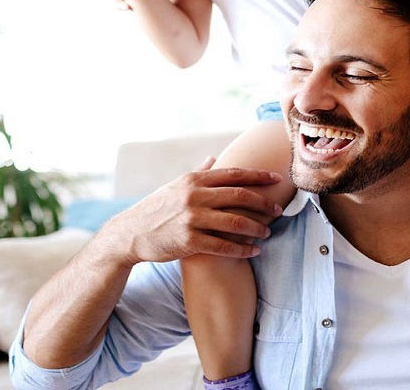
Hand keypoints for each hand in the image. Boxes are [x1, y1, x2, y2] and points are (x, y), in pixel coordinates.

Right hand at [98, 158, 284, 266]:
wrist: (131, 233)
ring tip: (267, 233)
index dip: (259, 176)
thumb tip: (214, 158)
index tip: (277, 178)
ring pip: (236, 223)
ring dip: (257, 228)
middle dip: (264, 203)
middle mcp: (195, 196)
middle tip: (278, 209)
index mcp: (194, 180)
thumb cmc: (158, 208)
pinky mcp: (189, 241)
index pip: (234, 174)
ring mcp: (192, 219)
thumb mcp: (177, 185)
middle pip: (240, 196)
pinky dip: (242, 249)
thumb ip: (199, 172)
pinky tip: (254, 251)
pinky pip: (224, 246)